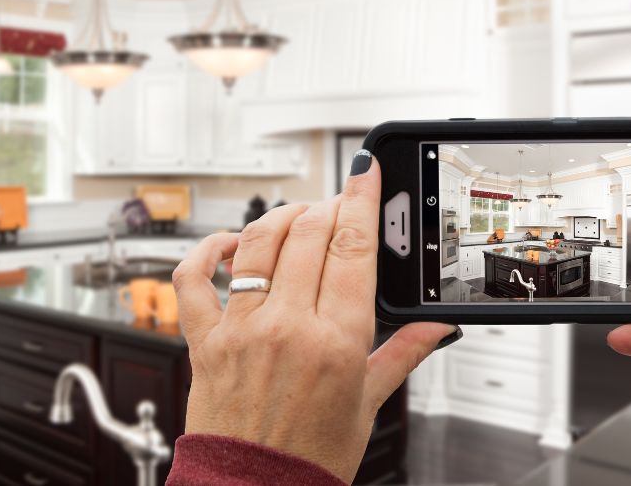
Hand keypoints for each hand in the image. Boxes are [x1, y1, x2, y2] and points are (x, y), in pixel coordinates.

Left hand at [172, 152, 456, 482]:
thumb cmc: (311, 457)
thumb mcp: (368, 404)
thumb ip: (402, 354)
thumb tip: (436, 328)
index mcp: (338, 342)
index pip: (354, 247)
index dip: (362, 199)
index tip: (367, 172)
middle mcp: (287, 328)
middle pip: (309, 234)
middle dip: (328, 206)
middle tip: (339, 204)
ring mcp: (242, 331)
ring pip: (258, 244)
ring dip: (281, 217)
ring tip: (297, 216)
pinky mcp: (204, 341)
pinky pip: (193, 279)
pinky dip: (206, 250)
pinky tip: (227, 243)